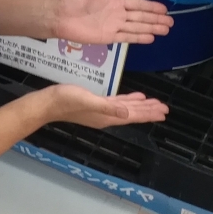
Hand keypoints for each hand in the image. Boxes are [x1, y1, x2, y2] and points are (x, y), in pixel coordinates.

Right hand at [43, 84, 168, 129]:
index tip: (163, 113)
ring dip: (141, 106)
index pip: (133, 116)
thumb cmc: (66, 101)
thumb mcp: (88, 101)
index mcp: (107, 116)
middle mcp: (107, 116)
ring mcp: (101, 111)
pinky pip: (117, 103)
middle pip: (133, 113)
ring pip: (127, 108)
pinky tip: (134, 97)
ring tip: (154, 104)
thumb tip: (127, 114)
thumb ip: (108, 107)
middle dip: (149, 111)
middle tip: (164, 109)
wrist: (48, 103)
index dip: (148, 114)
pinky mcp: (96, 104)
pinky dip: (128, 100)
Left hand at [55, 0, 172, 43]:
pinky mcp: (108, 37)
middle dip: (156, 19)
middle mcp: (118, 15)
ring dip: (152, 28)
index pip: (138, 4)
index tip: (164, 9)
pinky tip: (150, 38)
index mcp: (115, 2)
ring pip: (137, 27)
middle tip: (171, 22)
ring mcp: (114, 26)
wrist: (60, 14)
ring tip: (166, 30)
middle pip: (141, 17)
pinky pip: (126, 37)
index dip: (151, 7)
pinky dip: (138, 37)